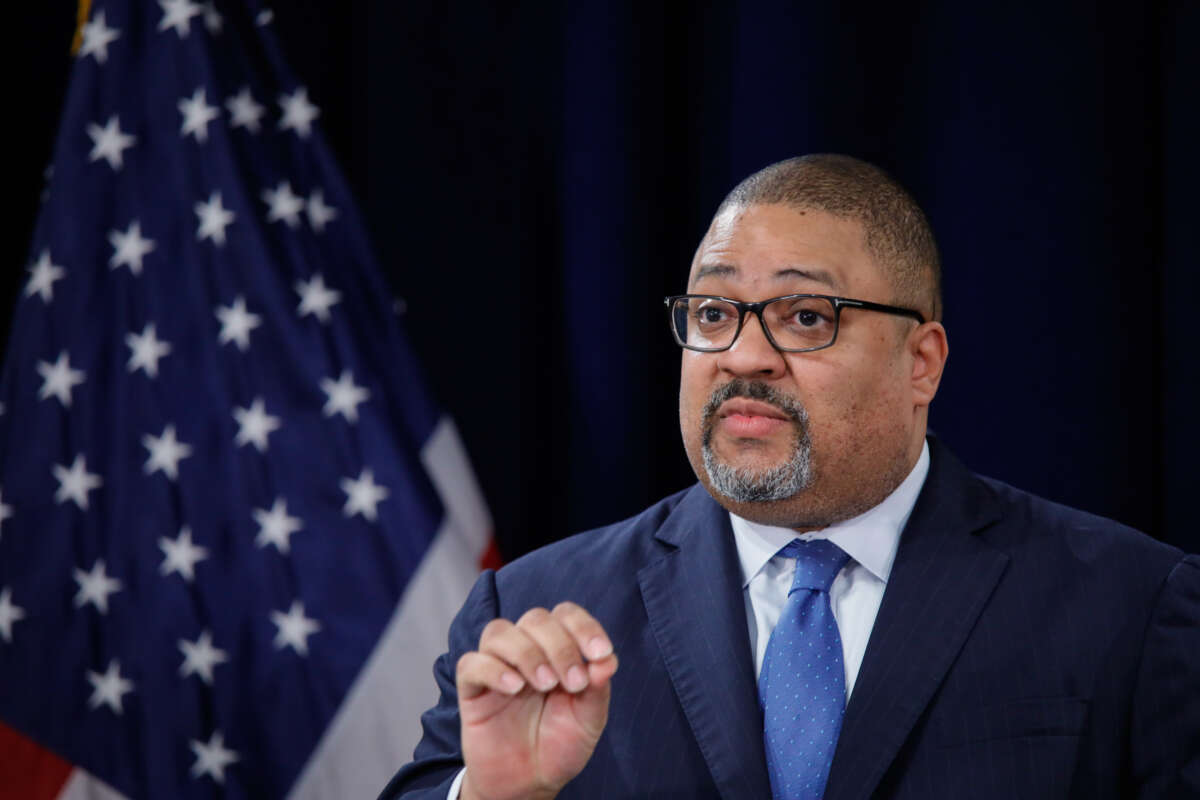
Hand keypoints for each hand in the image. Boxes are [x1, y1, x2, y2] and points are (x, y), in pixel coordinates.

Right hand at [455, 602, 618, 799]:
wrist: (528, 784)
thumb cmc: (559, 745)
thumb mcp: (588, 720)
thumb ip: (597, 688)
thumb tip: (607, 660)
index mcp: (557, 651)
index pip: (566, 615)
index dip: (584, 626)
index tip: (600, 652)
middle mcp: (527, 651)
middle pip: (535, 619)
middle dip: (559, 645)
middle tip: (572, 682)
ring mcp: (497, 667)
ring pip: (499, 632)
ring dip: (527, 653)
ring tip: (545, 685)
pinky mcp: (472, 689)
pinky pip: (471, 663)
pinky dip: (493, 669)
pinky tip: (514, 689)